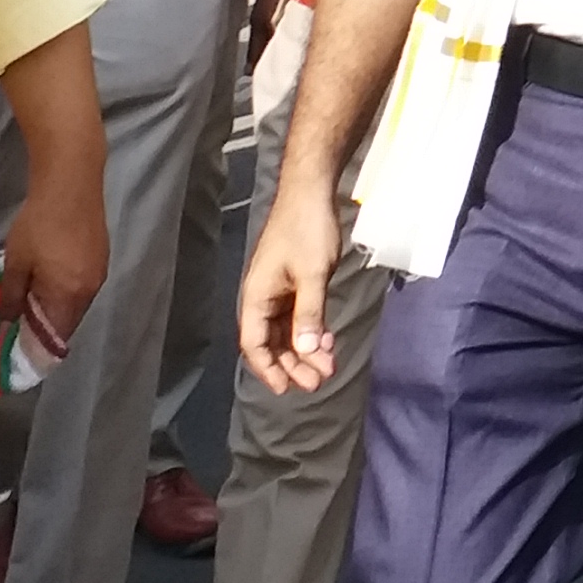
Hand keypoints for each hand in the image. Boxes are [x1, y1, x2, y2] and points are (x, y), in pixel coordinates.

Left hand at [0, 165, 106, 360]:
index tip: (9, 355)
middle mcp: (89, 291)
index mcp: (69, 296)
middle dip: (40, 331)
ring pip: (72, 306)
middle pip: (65, 325)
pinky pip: (79, 289)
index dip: (33, 351)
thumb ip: (9, 298)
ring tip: (23, 305)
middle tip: (11, 329)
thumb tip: (5, 324)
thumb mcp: (16, 262)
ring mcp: (98, 274)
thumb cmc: (39, 224)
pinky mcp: (100, 259)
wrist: (71, 182)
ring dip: (50, 311)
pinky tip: (44, 282)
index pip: (53, 339)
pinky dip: (61, 294)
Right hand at [237, 183, 346, 394]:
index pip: (254, 344)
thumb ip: (309, 314)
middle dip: (292, 364)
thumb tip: (305, 351)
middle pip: (271, 342)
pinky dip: (311, 330)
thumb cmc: (307, 230)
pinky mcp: (294, 282)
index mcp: (256, 296)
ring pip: (286, 331)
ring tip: (327, 365)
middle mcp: (262, 297)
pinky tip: (328, 340)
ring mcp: (278, 290)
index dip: (268, 369)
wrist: (311, 193)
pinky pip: (298, 315)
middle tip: (318, 381)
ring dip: (304, 349)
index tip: (286, 389)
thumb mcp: (313, 275)